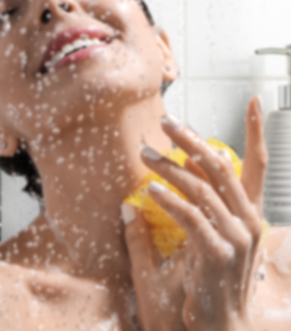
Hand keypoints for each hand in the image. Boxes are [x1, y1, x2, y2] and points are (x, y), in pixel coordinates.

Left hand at [125, 96, 266, 330]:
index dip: (256, 132)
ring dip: (170, 167)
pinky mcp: (218, 255)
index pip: (255, 166)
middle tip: (164, 122)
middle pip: (221, 167)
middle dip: (192, 140)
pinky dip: (170, 199)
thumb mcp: (183, 247)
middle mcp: (248, 222)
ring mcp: (237, 239)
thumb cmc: (197, 291)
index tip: (253, 100)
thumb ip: (165, 218)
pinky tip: (149, 190)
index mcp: (245, 215)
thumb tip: (136, 196)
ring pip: (202, 188)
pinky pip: (192, 217)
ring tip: (144, 154)